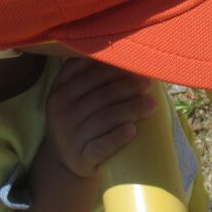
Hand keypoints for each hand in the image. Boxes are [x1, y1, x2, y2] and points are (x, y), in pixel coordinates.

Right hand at [44, 59, 155, 177]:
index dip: (117, 69)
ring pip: (106, 117)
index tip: (138, 65)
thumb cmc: (75, 119)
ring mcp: (70, 135)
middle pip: (102, 94)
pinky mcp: (81, 156)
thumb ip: (82, 71)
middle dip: (129, 87)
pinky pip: (102, 145)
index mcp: (60, 91)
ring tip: (151, 105)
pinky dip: (118, 137)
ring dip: (132, 109)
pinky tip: (133, 130)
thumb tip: (117, 49)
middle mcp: (62, 112)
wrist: (63, 161)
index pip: (91, 74)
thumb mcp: (69, 95)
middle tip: (149, 84)